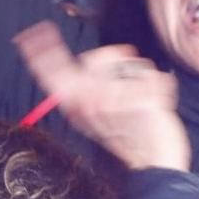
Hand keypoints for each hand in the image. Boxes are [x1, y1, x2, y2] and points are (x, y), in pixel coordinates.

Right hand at [16, 23, 190, 171]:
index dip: (42, 52)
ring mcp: (115, 101)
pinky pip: (153, 74)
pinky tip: (158, 104)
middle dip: (111, 57)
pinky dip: (162, 85)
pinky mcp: (142, 99)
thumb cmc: (127, 138)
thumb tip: (80, 60)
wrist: (156, 165)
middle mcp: (90, 103)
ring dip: (140, 74)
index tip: (37, 33)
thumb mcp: (94, 117)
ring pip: (129, 62)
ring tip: (143, 95)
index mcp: (74, 107)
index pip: (51, 75)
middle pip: (93, 58)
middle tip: (124, 62)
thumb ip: (81, 89)